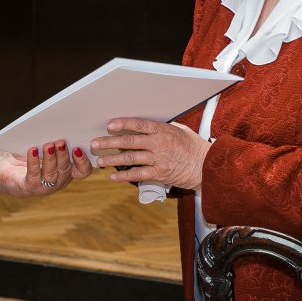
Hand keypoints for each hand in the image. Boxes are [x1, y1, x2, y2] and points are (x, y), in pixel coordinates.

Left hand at [0, 140, 93, 196]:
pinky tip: (32, 150)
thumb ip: (54, 139)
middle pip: (65, 170)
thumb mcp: (43, 144)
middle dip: (63, 155)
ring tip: (48, 145)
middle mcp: (57, 181)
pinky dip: (34, 162)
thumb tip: (62, 123)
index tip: (78, 147)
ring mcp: (43, 187)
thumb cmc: (25, 152)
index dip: (83, 162)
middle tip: (61, 141)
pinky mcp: (27, 187)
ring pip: (51, 174)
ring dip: (50, 158)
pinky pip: (33, 176)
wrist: (2, 165)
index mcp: (65, 171)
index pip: (82, 171)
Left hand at [90, 118, 210, 191]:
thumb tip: (144, 126)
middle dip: (109, 143)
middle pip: (129, 142)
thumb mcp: (179, 130)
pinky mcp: (159, 174)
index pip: (139, 125)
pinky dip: (124, 176)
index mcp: (163, 130)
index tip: (109, 125)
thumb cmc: (193, 146)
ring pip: (130, 159)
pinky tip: (113, 176)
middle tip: (95, 144)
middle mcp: (158, 144)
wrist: (206, 166)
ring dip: (112, 160)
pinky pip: (138, 175)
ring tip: (100, 161)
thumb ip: (161, 128)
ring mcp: (158, 160)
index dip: (123, 124)